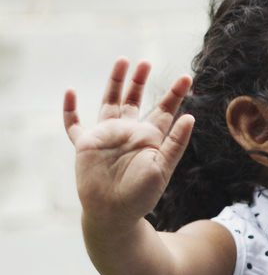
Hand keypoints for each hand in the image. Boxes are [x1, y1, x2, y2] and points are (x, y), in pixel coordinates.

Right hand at [64, 58, 193, 227]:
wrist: (115, 213)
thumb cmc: (141, 195)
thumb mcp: (163, 168)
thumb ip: (175, 143)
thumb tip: (190, 117)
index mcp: (150, 137)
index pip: (164, 110)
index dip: (175, 94)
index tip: (187, 77)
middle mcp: (128, 132)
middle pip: (135, 99)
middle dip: (141, 81)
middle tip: (147, 62)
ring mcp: (106, 136)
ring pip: (109, 102)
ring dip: (115, 82)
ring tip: (122, 61)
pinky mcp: (85, 144)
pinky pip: (74, 124)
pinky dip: (70, 109)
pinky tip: (70, 92)